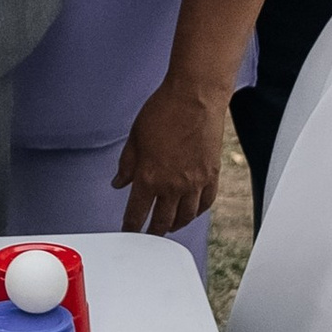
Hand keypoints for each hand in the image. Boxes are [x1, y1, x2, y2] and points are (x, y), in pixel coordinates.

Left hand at [113, 74, 228, 236]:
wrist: (195, 97)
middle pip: (162, 221)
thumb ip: (126, 164)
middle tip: (148, 235)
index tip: (128, 230)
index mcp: (149, 177)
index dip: (130, 226)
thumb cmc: (164, 111)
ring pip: (185, 216)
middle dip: (152, 231)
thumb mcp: (134, 137)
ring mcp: (194, 182)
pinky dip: (197, 212)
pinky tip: (192, 212)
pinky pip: (205, 203)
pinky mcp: (211, 175)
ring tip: (169, 226)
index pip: (136, 213)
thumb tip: (119, 182)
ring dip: (175, 225)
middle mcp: (172, 185)